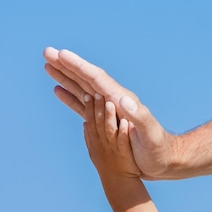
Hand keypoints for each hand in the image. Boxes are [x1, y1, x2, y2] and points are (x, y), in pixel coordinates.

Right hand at [44, 47, 176, 179]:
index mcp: (122, 100)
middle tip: (47, 51)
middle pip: (86, 78)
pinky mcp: (105, 120)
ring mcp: (109, 109)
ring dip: (65, 76)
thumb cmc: (159, 149)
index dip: (79, 67)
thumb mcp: (151, 133)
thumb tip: (124, 100)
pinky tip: (58, 90)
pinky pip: (83, 104)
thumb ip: (140, 117)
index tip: (62, 54)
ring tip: (48, 64)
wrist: (164, 160)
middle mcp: (114, 100)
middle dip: (67, 65)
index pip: (97, 78)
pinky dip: (70, 96)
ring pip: (82, 88)